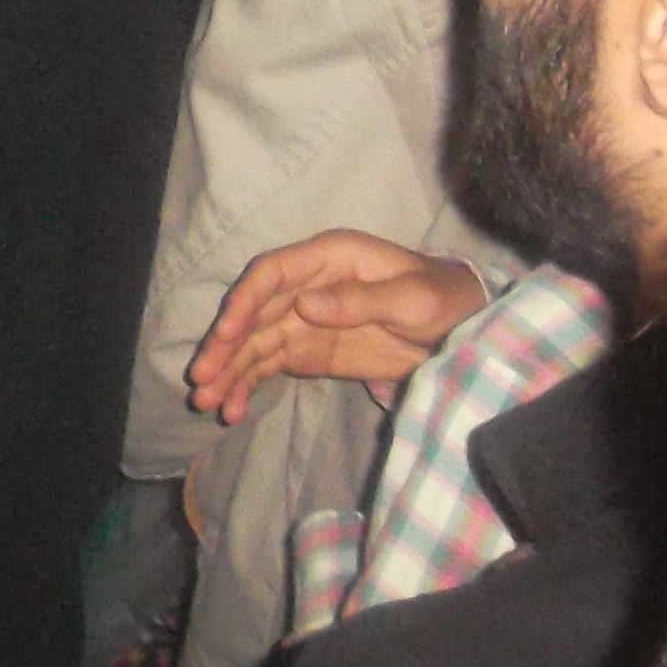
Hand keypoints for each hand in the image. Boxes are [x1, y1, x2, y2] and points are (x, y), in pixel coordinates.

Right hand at [187, 230, 488, 421]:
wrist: (465, 327)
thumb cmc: (444, 299)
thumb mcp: (413, 298)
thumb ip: (360, 300)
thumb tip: (304, 304)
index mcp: (329, 258)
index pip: (272, 274)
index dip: (244, 303)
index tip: (223, 337)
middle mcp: (308, 285)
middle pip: (254, 312)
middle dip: (225, 345)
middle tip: (202, 379)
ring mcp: (306, 318)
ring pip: (255, 343)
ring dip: (230, 370)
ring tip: (207, 403)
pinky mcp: (310, 350)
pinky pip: (270, 365)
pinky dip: (250, 384)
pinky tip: (233, 408)